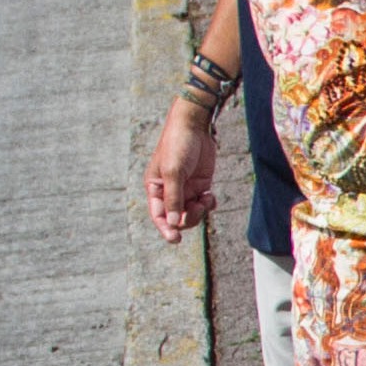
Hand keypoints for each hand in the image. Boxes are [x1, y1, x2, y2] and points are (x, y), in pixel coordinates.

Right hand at [146, 96, 217, 241]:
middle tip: (199, 207)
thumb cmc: (178, 145)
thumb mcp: (174, 172)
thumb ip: (174, 198)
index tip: (175, 239)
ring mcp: (186, 188)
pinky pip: (204, 204)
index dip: (165, 229)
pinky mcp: (200, 184)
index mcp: (155, 188)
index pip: (158, 215)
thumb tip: (174, 224)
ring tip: (206, 199)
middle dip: (189, 218)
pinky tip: (211, 196)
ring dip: (200, 211)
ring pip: (192, 213)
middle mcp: (169, 191)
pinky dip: (208, 204)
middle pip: (178, 218)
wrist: (195, 125)